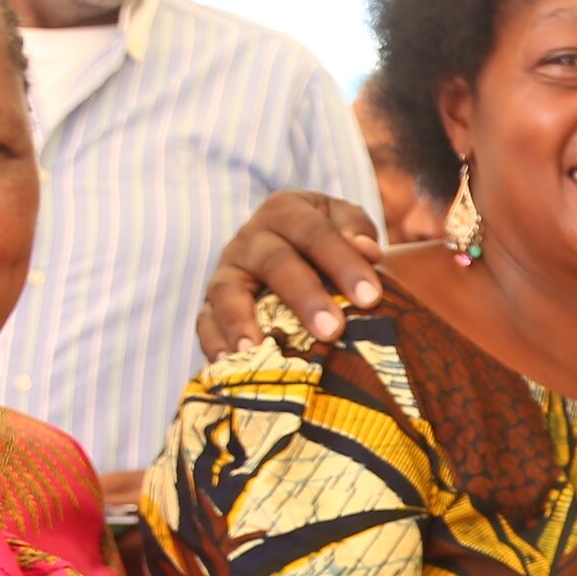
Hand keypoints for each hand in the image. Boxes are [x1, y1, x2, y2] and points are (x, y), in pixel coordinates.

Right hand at [197, 192, 383, 357]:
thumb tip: (367, 250)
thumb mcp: (346, 223)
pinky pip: (204, 322)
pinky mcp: (212, 304)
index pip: (315, 233)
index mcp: (286, 211)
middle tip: (332, 330)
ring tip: (256, 348)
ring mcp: (227, 271)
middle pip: (275, 262)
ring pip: (228, 291)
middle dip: (304, 297)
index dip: (343, 263)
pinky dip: (213, 342)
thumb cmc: (331, 244)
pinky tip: (227, 364)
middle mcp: (251, 238)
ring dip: (240, 320)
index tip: (371, 297)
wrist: (298, 254)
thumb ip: (358, 231)